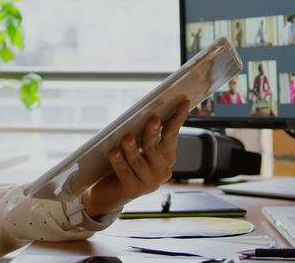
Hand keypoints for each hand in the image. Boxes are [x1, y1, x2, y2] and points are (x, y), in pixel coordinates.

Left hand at [82, 98, 191, 217]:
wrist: (110, 193)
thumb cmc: (125, 163)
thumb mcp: (137, 147)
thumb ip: (142, 134)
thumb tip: (142, 113)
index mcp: (166, 157)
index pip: (172, 134)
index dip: (178, 118)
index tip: (183, 102)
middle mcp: (161, 171)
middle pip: (155, 148)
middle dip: (153, 132)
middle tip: (152, 118)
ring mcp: (148, 183)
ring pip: (139, 160)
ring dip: (132, 147)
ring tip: (126, 136)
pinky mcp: (133, 191)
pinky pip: (125, 172)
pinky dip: (119, 161)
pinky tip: (113, 152)